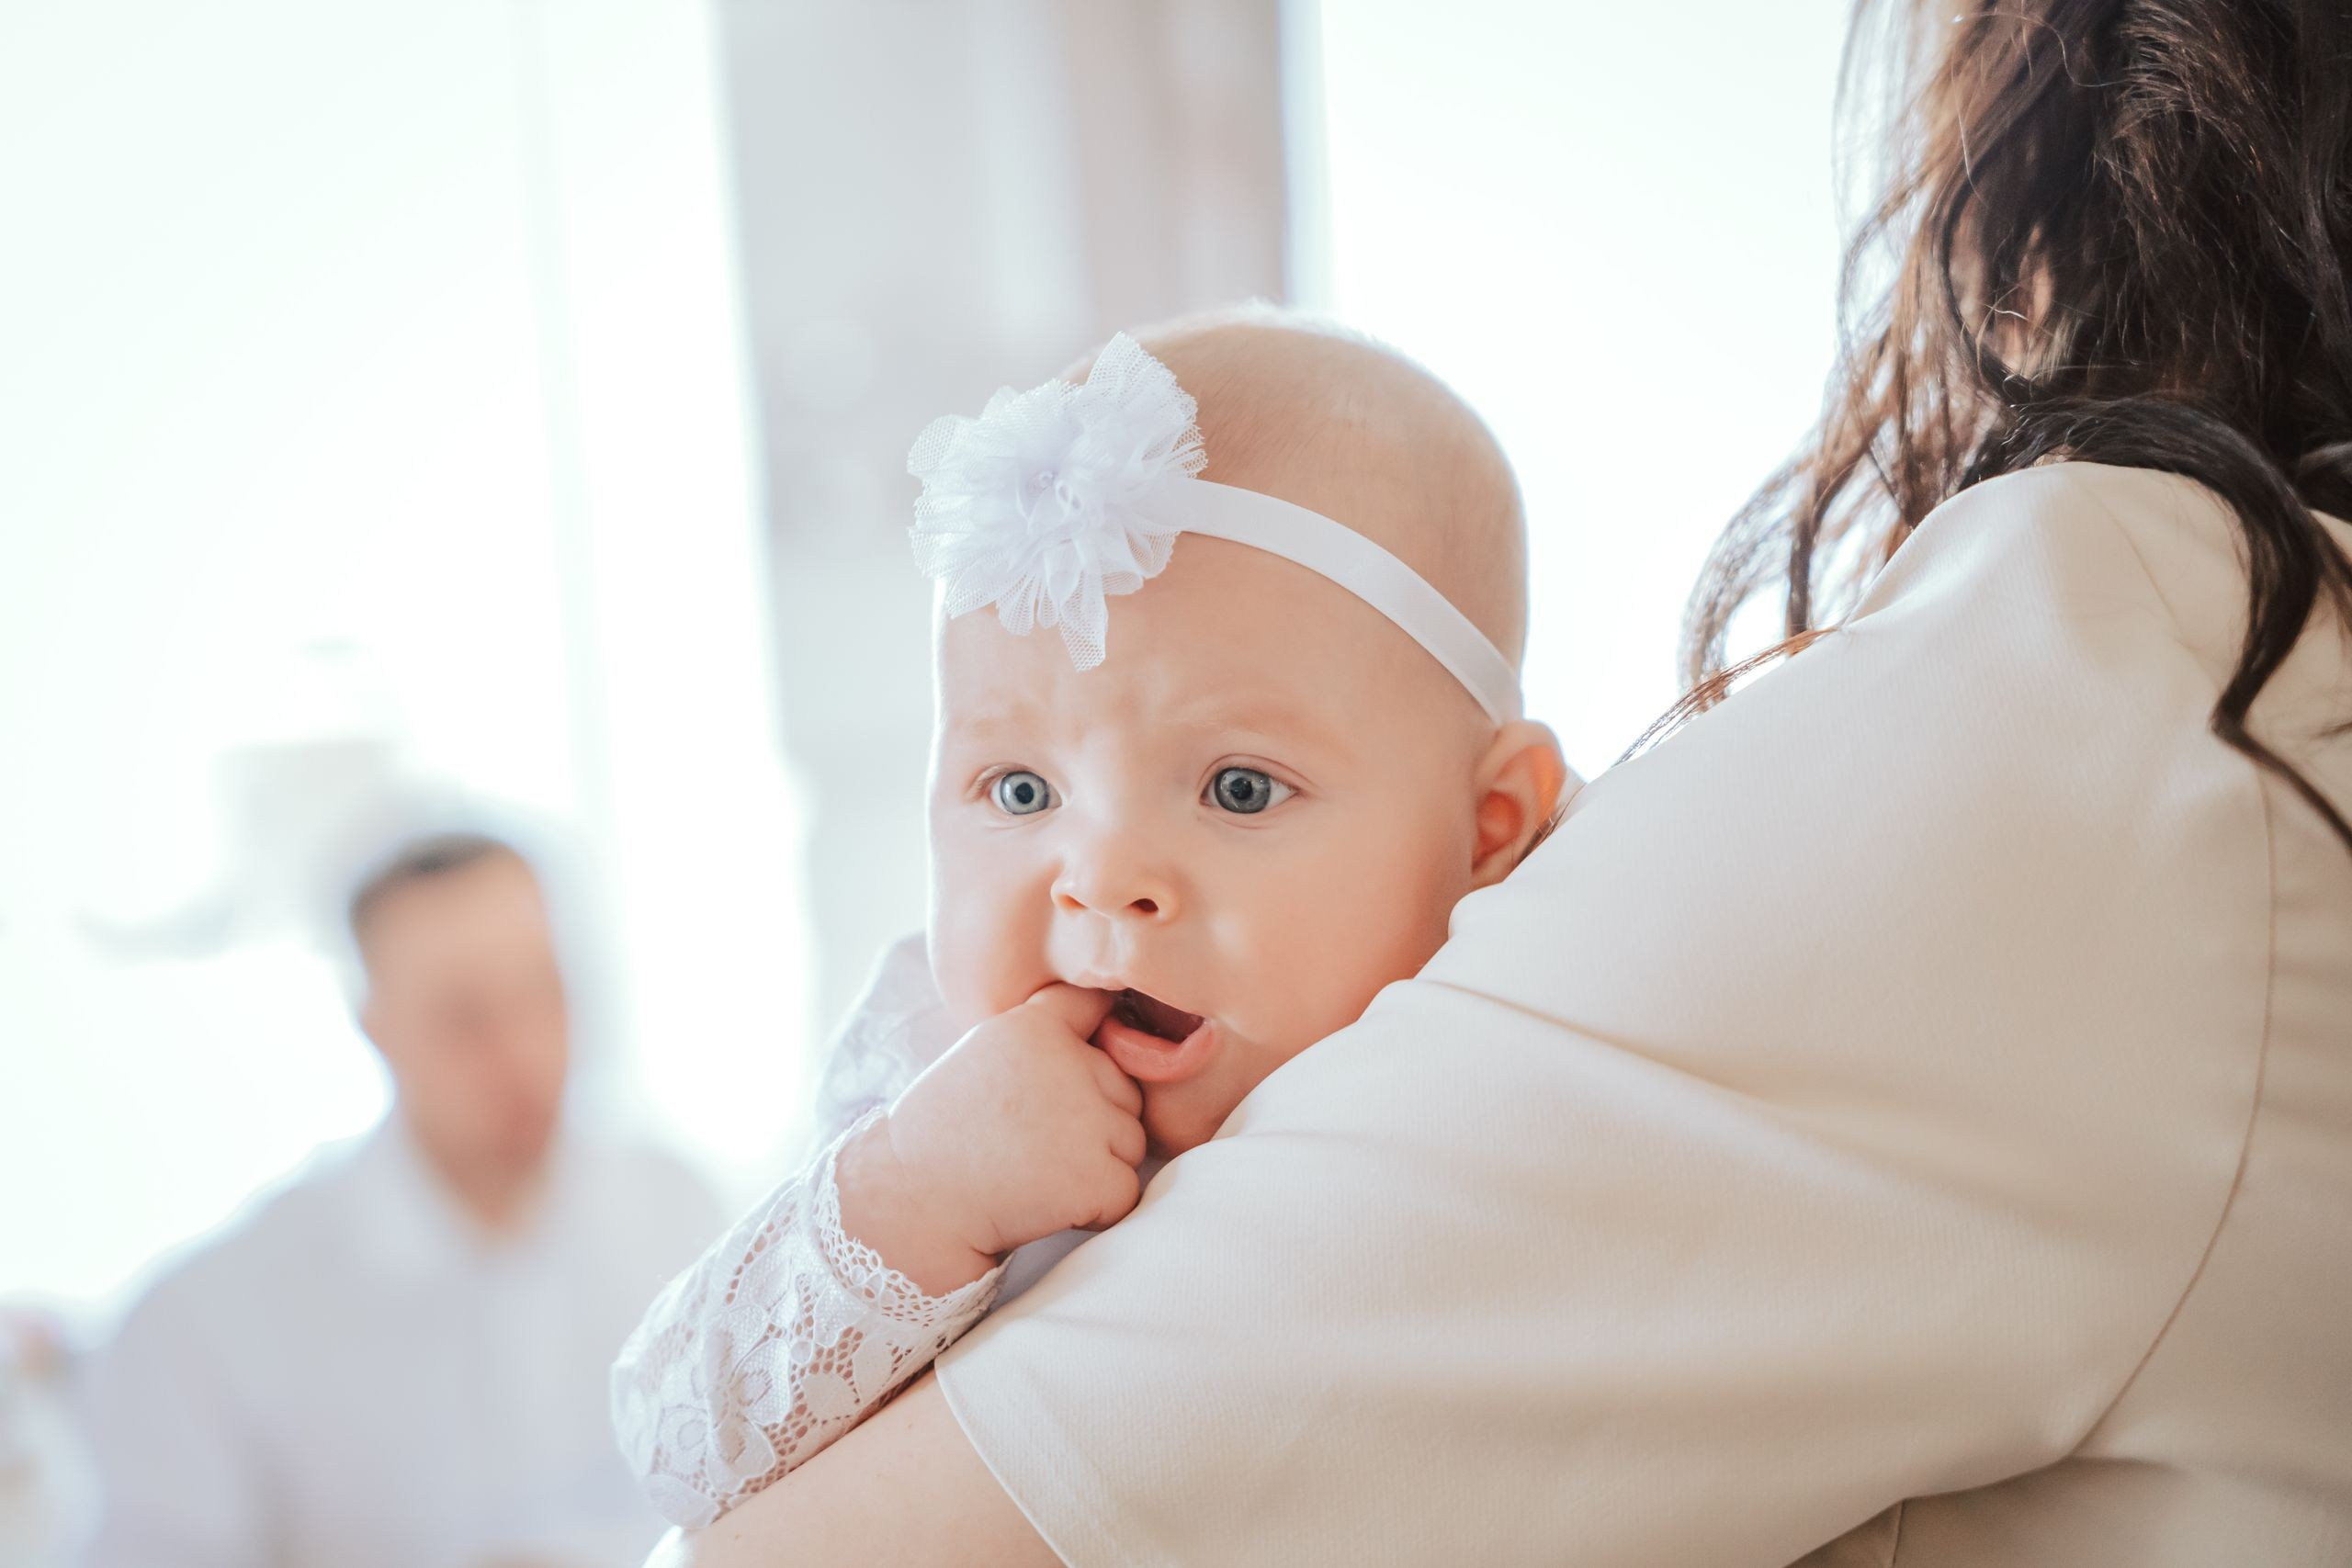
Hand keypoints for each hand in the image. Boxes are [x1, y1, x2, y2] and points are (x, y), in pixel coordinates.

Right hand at [835, 984, 1145, 1294]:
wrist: (908, 1203)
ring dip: (1098, 1165)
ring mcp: (1087, 1121)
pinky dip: (1097, 1210)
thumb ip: (1045, 1041)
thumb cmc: (943, 1135)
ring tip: (1035, 1173)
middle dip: (1095, 1122)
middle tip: (1031, 1145)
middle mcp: (1069, 1064)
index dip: (1091, 1046)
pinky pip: (1126, 1193)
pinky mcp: (1096, 1177)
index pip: (1097, 1007)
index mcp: (1037, 1027)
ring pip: (1131, 1143)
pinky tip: (1047, 1204)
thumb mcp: (985, 1055)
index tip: (1065, 1077)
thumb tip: (1113, 1031)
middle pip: (1124, 1092)